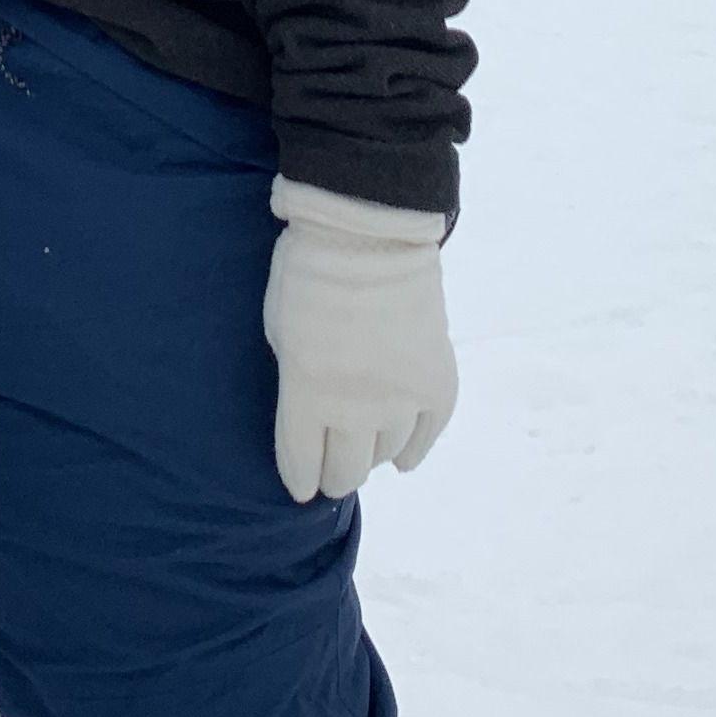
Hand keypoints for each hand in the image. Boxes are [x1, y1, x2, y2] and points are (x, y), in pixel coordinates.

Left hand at [262, 174, 456, 503]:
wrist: (371, 229)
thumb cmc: (307, 270)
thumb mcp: (277, 327)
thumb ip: (293, 379)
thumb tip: (307, 417)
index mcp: (307, 389)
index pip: (301, 460)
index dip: (299, 479)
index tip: (301, 487)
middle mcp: (356, 405)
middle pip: (347, 470)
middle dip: (334, 475)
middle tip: (331, 471)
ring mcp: (402, 396)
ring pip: (386, 454)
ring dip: (371, 454)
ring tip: (363, 448)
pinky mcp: (437, 383)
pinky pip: (428, 435)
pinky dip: (414, 448)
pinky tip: (403, 455)